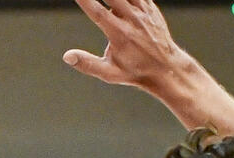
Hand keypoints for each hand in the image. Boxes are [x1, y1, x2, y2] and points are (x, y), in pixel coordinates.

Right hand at [63, 0, 189, 90]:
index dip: (85, 0)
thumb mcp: (110, 73)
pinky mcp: (149, 7)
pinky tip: (120, 0)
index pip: (97, 12)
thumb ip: (88, 64)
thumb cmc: (135, 71)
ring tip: (107, 0)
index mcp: (119, 34)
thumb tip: (67, 56)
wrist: (166, 67)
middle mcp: (131, 19)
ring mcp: (142, 11)